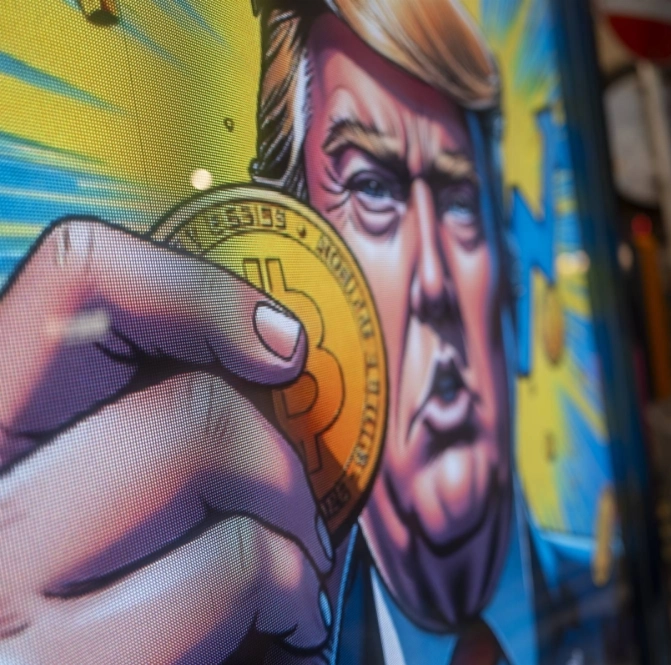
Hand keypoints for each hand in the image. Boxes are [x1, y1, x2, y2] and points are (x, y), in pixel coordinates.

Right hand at [0, 220, 333, 663]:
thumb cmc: (137, 613)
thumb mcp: (108, 507)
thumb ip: (141, 427)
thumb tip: (263, 349)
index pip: (72, 280)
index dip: (196, 292)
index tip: (278, 347)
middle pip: (188, 400)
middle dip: (277, 460)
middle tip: (288, 509)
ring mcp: (7, 600)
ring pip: (212, 467)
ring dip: (291, 527)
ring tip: (287, 577)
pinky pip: (235, 565)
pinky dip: (294, 594)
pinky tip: (282, 630)